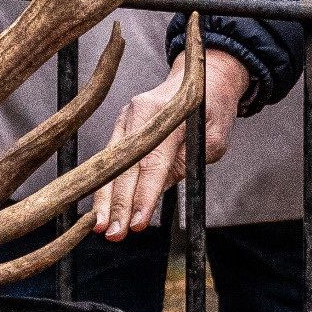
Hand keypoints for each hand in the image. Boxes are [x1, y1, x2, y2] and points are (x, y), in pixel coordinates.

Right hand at [90, 50, 250, 239]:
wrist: (203, 78)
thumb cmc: (213, 110)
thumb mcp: (213, 140)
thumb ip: (186, 164)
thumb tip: (155, 193)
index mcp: (168, 113)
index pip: (153, 162)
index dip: (145, 195)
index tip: (138, 223)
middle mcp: (140, 111)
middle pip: (126, 165)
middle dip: (119, 203)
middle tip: (115, 233)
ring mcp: (127, 117)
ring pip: (111, 163)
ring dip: (104, 197)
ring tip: (100, 227)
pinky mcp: (121, 125)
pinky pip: (110, 159)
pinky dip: (104, 184)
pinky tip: (99, 208)